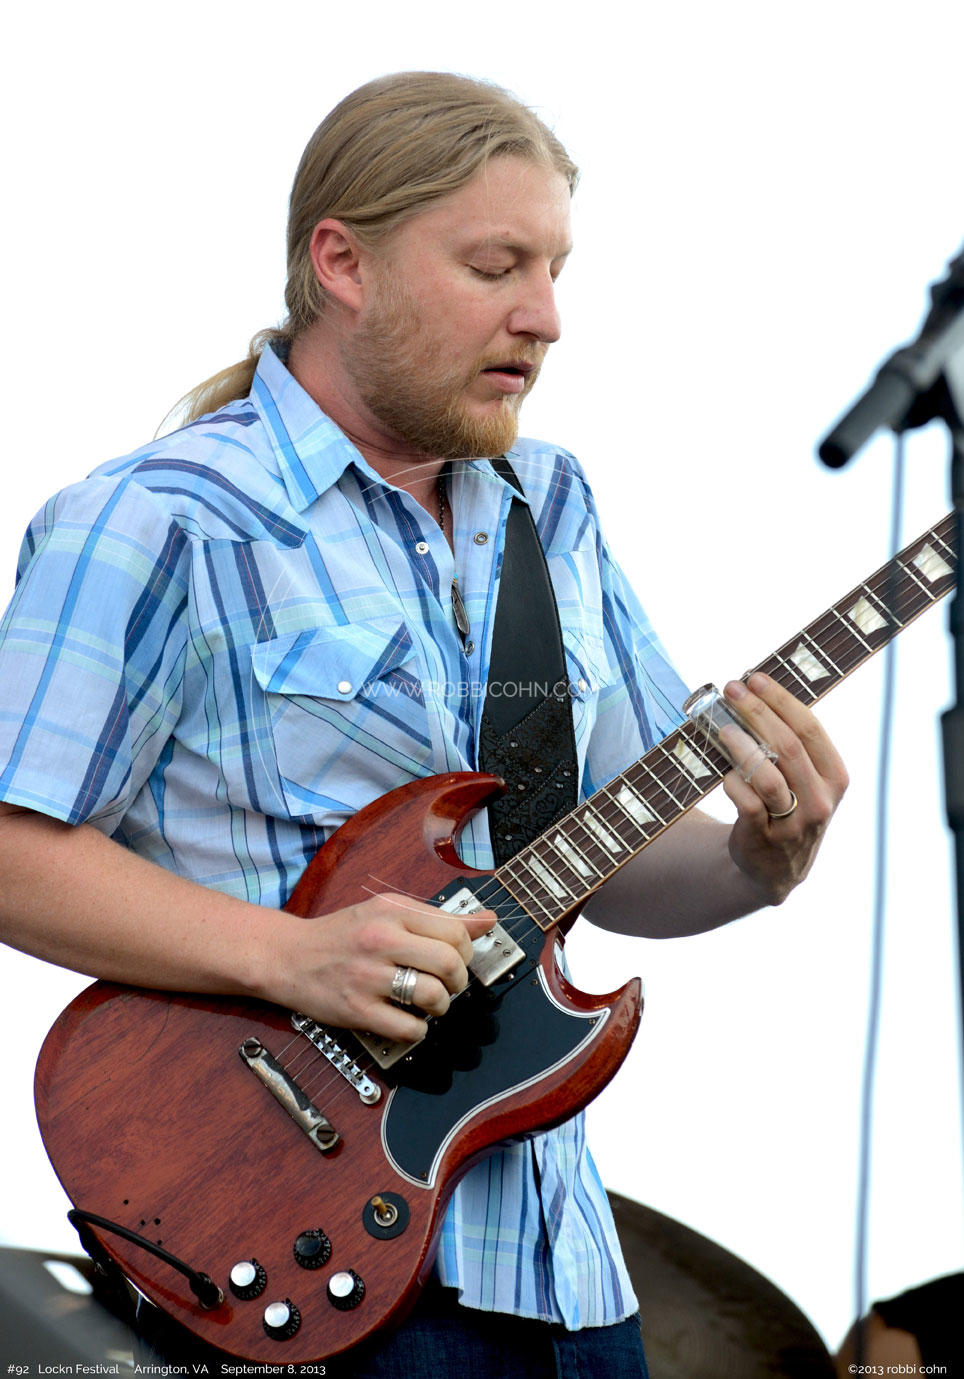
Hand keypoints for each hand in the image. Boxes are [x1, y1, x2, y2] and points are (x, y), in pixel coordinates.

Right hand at [264, 893, 495, 1043]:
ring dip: (441, 1006)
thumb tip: (488, 921)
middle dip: (459, 981)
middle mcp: (380, 940)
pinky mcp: (357, 1011)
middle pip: (449, 963)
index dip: (466, 950)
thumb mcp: (387, 912)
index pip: (454, 931)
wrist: (288, 956)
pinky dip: (418, 1030)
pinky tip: (408, 1020)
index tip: (456, 958)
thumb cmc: (342, 934)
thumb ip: (437, 918)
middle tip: (448, 984)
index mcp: (391, 911)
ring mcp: (368, 977)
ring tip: (430, 1003)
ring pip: (433, 997)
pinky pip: (409, 1029)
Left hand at [720, 672, 847, 904]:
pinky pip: (747, 801)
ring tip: (721, 727)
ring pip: (767, 774)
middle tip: (731, 690)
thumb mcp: (803, 780)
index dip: (780, 700)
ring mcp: (794, 822)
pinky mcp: (765, 838)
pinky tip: (725, 772)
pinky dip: (732, 782)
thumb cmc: (785, 807)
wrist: (774, 868)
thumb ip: (790, 745)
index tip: (755, 677)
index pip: (810, 728)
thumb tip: (754, 693)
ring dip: (741, 745)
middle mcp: (820, 799)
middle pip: (787, 745)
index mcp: (834, 776)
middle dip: (756, 712)